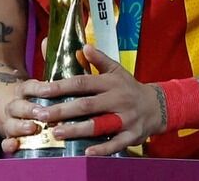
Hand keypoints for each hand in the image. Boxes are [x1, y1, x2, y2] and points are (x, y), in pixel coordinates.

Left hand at [3, 44, 165, 155]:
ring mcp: (125, 118)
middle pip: (87, 105)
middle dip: (63, 110)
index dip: (62, 86)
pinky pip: (115, 144)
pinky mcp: (131, 135)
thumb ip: (98, 59)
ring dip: (77, 130)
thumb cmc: (129, 87)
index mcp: (110, 82)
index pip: (82, 82)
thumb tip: (82, 46)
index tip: (43, 90)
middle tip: (41, 115)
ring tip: (56, 132)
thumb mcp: (116, 69)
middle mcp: (117, 99)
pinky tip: (86, 152)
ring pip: (99, 125)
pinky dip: (101, 149)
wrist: (156, 106)